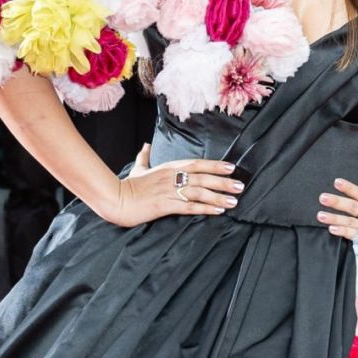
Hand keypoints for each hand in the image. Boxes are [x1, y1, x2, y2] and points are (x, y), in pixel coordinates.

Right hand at [113, 152, 242, 224]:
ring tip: (234, 202)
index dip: (215, 165)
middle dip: (223, 182)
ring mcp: (169, 191)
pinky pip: (189, 207)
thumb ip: (144, 156)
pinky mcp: (166, 205)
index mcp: (169, 167)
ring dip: (218, 197)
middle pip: (203, 178)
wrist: (117, 199)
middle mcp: (172, 177)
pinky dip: (205, 209)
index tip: (232, 168)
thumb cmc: (128, 185)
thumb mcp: (138, 168)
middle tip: (240, 186)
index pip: (198, 164)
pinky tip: (217, 211)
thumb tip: (146, 145)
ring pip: (199, 193)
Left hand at [317, 178, 357, 247]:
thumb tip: (338, 200)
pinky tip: (332, 229)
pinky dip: (342, 232)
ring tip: (321, 215)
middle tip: (323, 198)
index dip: (349, 188)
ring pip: (351, 222)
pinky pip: (353, 236)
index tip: (337, 182)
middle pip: (354, 207)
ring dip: (335, 218)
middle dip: (337, 202)